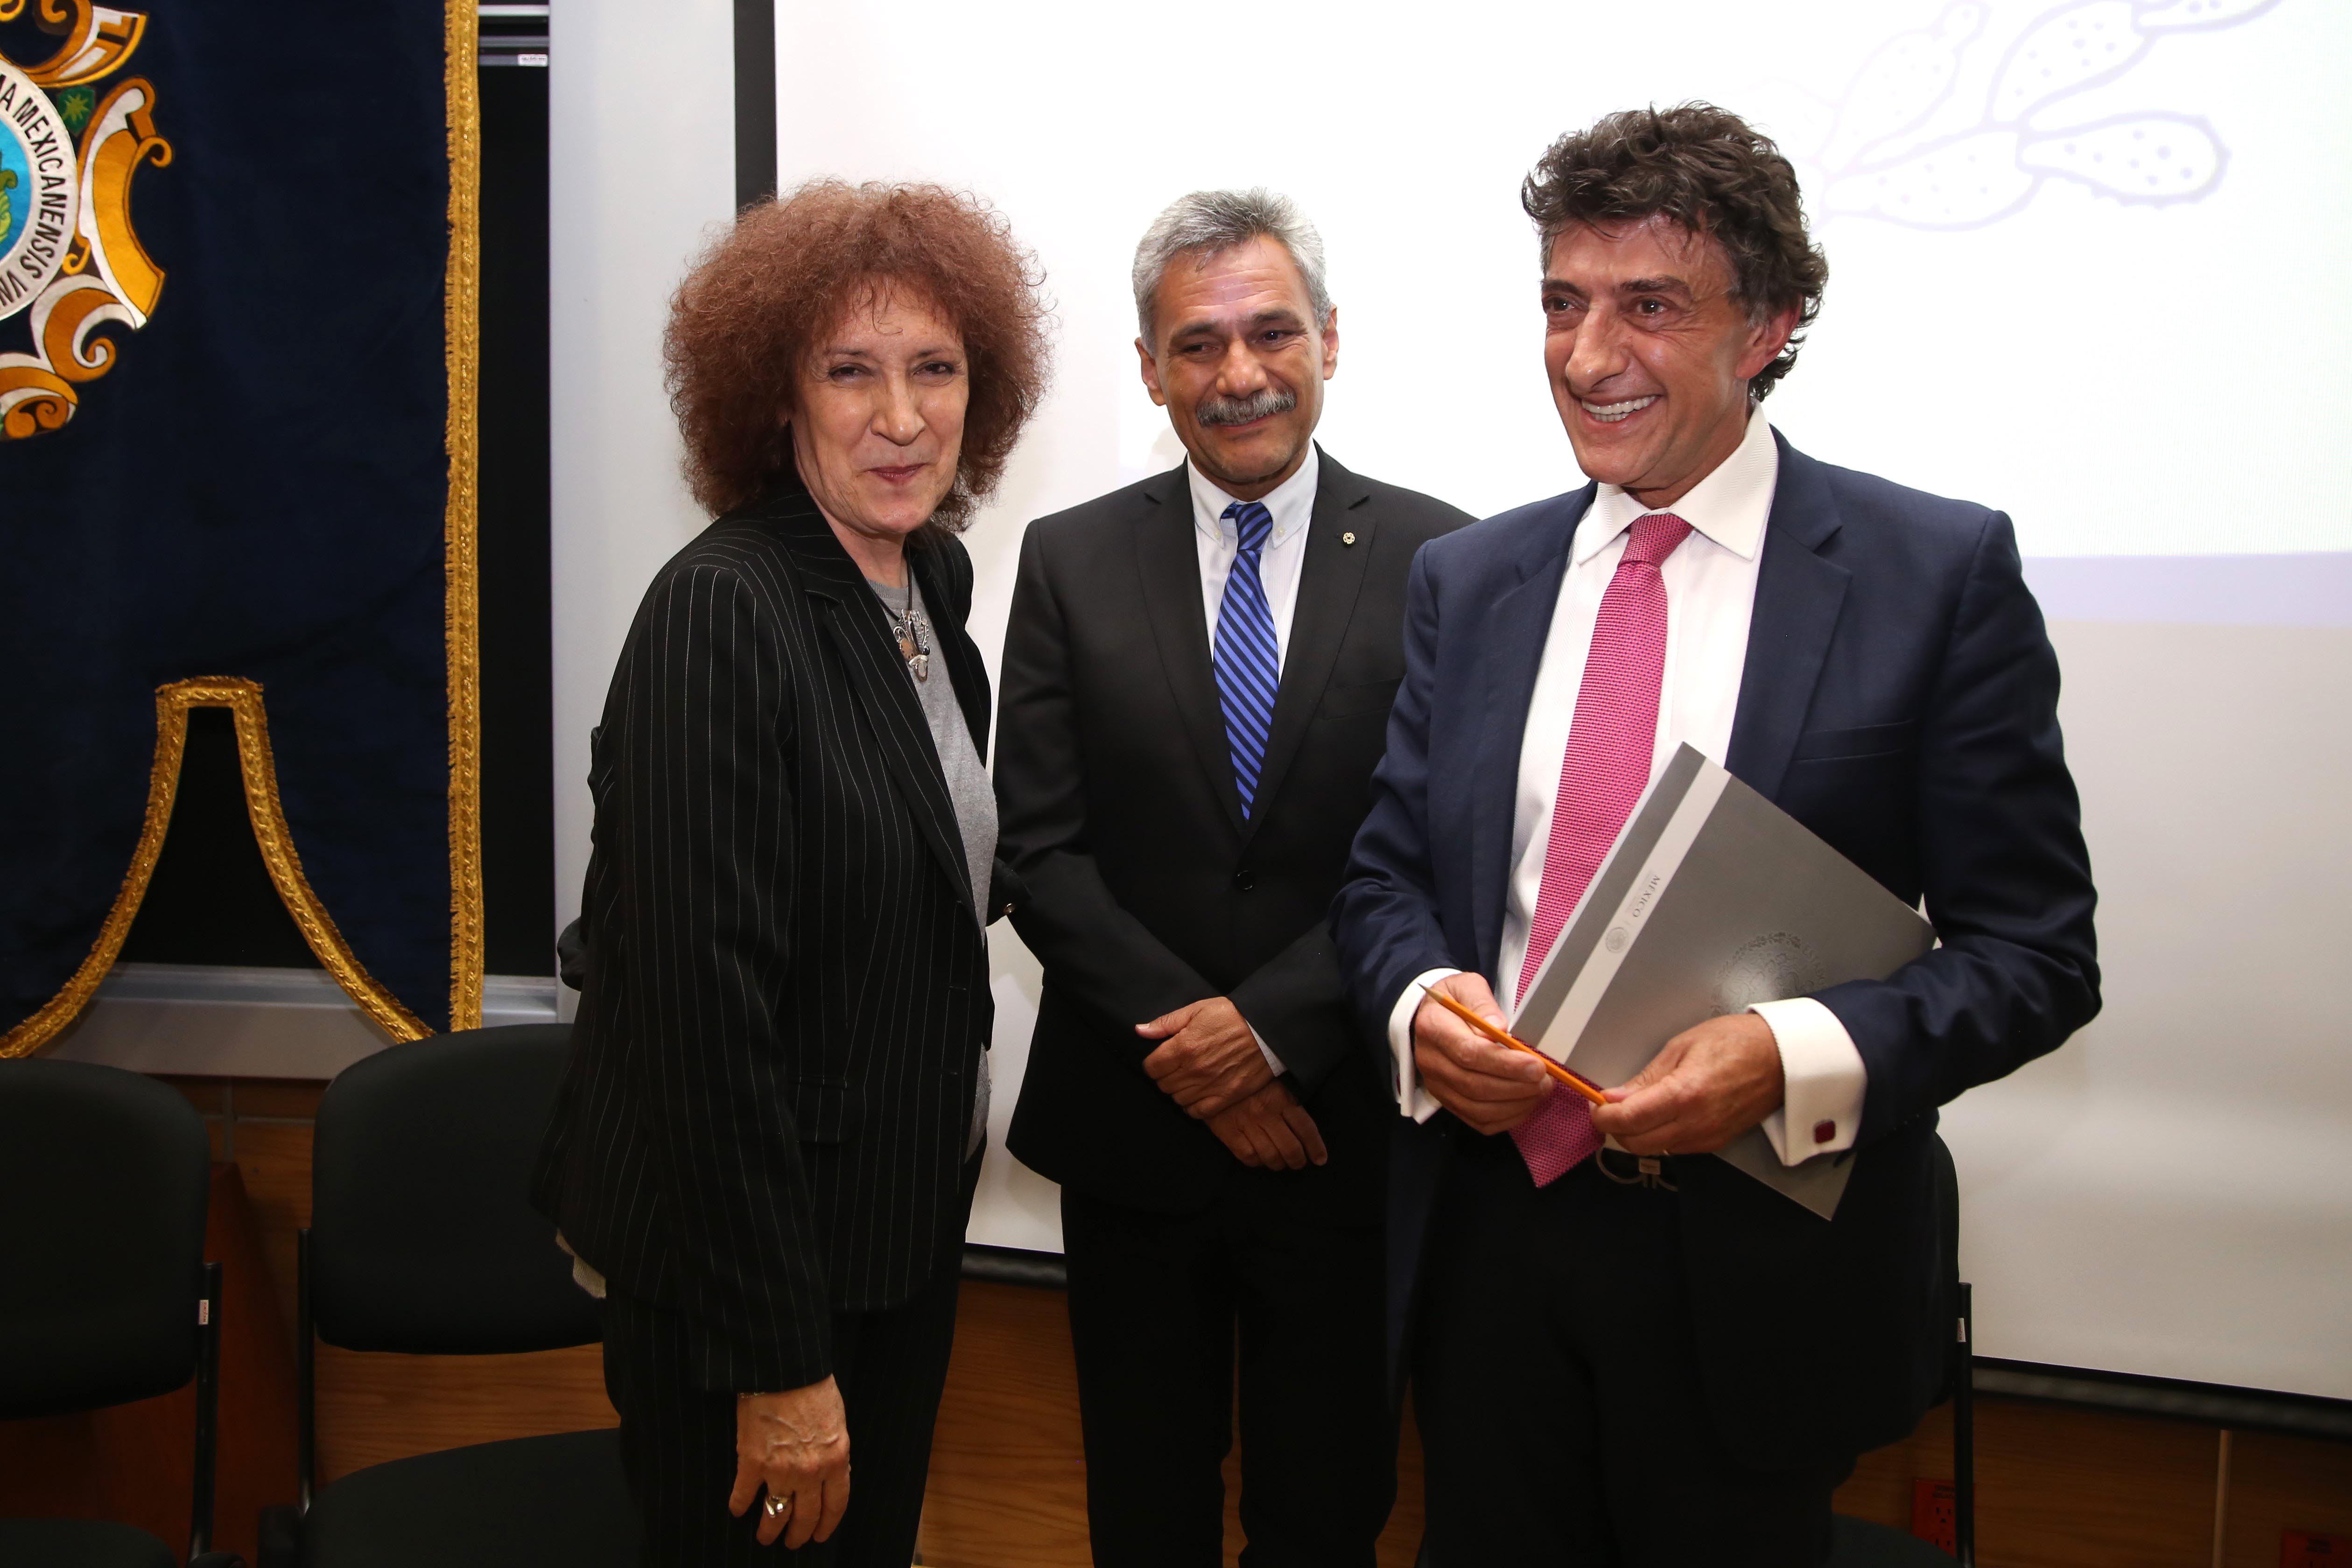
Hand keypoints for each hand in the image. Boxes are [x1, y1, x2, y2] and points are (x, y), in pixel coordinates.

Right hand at [729, 1377, 849, 1548]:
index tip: (819, 1536)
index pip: (835, 1505)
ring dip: (769, 1530)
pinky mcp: (752, 1462)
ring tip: (765, 1537)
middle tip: (792, 1543)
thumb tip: (830, 1474)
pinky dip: (739, 1505)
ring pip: (775, 1514)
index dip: (827, 1525)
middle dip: (798, 1535)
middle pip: (805, 1516)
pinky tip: (737, 1510)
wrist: (785, 1371)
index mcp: (836, 1461)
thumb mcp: (837, 1423)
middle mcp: (810, 1472)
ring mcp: (780, 1470)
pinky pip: (744, 1494)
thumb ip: (833, 1453)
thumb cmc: (813, 1389)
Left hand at [1138, 997, 1270, 1119]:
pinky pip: (1197, 1112)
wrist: (1267, 1030)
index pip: (1151, 1068)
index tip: (1163, 1059)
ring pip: (1178, 1100)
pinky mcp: (1226, 1097)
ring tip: (1190, 1079)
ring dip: (1180, 1091)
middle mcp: (1193, 1071)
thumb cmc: (1233, 1016)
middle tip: (1178, 1067)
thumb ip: (1166, 1023)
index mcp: (1183, 1047)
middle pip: (1163, 1085)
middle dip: (1166, 1076)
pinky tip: (1199, 1094)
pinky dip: (1194, 1106)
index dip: (1154, 1063)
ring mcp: (1209, 1086)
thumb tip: (1140, 1031)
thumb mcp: (1197, 1009)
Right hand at [1205, 1079, 1327, 1169]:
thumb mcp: (1274, 1081)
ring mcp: (1246, 1123)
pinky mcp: (1228, 1131)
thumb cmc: (1249, 1079)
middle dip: (1298, 1161)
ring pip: (1270, 1156)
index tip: (1320, 1159)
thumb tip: (1306, 1127)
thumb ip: (1289, 1099)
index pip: (1306, 1128)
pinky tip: (1260, 1159)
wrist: (1212, 1073)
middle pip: (1291, 1148)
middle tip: (1299, 1163)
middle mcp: (1265, 1112)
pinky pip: (1248, 1157)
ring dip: (1279, 1165)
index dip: (1315, 1148)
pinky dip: (1257, 1162)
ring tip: (1281, 1163)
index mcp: (1281, 1097)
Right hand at [1412, 973, 1551, 1134]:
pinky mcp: (1448, 1102)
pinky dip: (1507, 1117)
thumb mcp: (1467, 987)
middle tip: (1546, 1079)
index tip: (1536, 1065)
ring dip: (1515, 1104)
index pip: (1468, 1053)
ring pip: (1477, 1108)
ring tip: (1541, 1090)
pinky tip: (1526, 1103)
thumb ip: (1482, 1003)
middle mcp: (1431, 1062)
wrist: (1430, 1017)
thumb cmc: (1454, 1001)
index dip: (1505, 1063)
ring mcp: (1438, 1086)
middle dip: (1516, 1086)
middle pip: (1474, 1085)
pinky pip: (1478, 1121)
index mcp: (1434, 1028)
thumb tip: (1499, 1027)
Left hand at [1588, 1012, 1783, 1154]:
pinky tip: (1663, 1113)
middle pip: (1636, 1144)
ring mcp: (1707, 1137)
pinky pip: (1675, 1148)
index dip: (1603, 1116)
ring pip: (1654, 1150)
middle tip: (1611, 1106)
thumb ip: (1646, 1078)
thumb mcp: (1682, 1047)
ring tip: (1638, 1106)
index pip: (1627, 1121)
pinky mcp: (1716, 1143)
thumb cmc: (1737, 1042)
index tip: (1596, 1105)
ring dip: (1638, 1133)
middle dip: (1616, 1128)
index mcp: (1684, 1095)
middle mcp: (1695, 1123)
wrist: (1781, 1057)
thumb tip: (1614, 1097)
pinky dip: (1660, 1135)